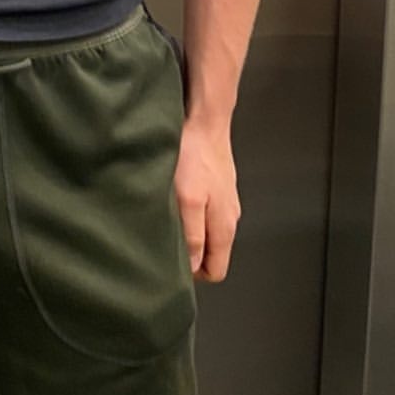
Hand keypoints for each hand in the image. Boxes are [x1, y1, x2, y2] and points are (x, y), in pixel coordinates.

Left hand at [174, 117, 240, 281]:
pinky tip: (175, 199)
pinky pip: (205, 213)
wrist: (205, 121)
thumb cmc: (194, 157)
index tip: (172, 260)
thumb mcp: (188, 200)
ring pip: (207, 233)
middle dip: (190, 254)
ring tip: (167, 218)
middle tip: (164, 239)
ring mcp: (224, 202)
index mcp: (225, 228)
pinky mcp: (217, 188)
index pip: (215, 271)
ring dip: (189, 232)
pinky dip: (190, 214)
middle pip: (212, 254)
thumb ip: (192, 236)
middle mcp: (229, 218)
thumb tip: (191, 267)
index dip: (194, 273)